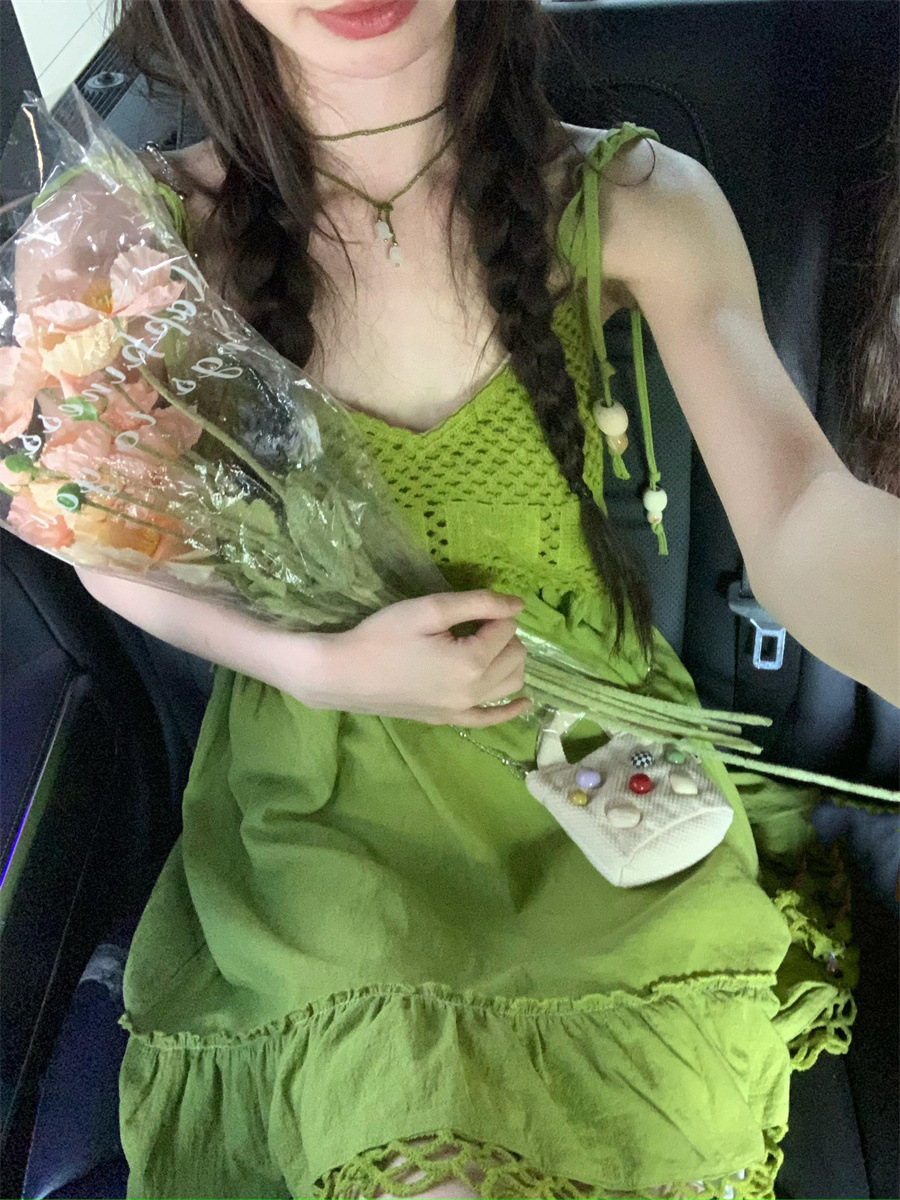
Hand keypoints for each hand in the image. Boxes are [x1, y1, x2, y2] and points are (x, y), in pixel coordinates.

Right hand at [298, 590, 530, 725]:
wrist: (343, 675)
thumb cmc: (382, 636)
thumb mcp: (429, 609)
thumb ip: (477, 604)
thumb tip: (517, 605)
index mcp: (472, 662)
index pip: (507, 629)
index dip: (494, 612)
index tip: (471, 608)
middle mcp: (474, 692)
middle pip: (515, 656)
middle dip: (504, 635)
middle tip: (474, 623)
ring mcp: (461, 710)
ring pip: (510, 685)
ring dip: (509, 662)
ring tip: (488, 645)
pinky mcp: (447, 720)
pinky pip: (490, 719)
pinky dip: (509, 710)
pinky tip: (523, 702)